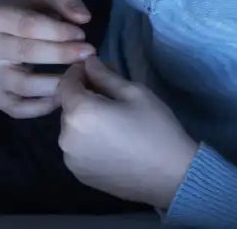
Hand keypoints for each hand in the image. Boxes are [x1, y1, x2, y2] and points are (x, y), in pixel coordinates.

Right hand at [0, 0, 94, 117]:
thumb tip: (83, 18)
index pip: (28, 26)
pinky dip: (40, 108)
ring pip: (22, 85)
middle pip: (25, 53)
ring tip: (80, 77)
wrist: (7, 28)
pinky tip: (63, 97)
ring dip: (55, 84)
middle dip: (61, 55)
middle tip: (89, 55)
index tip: (83, 34)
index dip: (58, 32)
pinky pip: (15, 108)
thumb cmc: (31, 9)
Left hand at [56, 56, 198, 209]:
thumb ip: (106, 75)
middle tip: (110, 93)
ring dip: (86, 119)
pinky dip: (88, 140)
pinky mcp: (78, 174)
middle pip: (68, 107)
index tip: (94, 66)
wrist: (170, 175)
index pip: (66, 83)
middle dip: (84, 96)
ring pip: (72, 128)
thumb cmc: (156, 128)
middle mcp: (66, 136)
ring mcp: (70, 158)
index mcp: (80, 112)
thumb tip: (89, 62)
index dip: (78, 71)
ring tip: (113, 120)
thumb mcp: (135, 93)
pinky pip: (77, 148)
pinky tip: (111, 141)